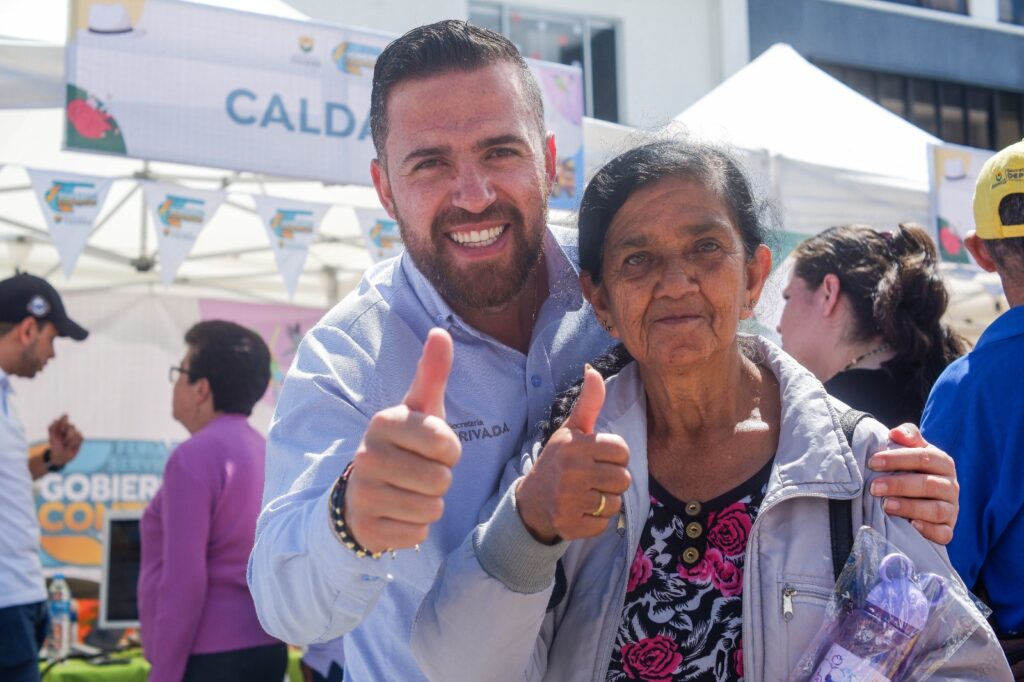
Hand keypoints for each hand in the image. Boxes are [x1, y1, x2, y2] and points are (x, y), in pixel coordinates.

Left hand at [47, 415, 83, 466]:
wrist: (59, 456)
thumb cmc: (54, 445)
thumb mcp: (51, 436)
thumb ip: (52, 427)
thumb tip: (56, 419)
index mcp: (61, 426)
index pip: (65, 417)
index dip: (63, 423)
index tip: (60, 430)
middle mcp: (69, 428)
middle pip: (71, 426)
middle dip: (66, 435)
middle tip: (62, 440)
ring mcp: (75, 433)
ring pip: (76, 432)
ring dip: (69, 440)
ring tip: (66, 444)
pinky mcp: (80, 438)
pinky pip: (80, 437)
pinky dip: (74, 443)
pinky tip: (71, 446)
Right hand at [344, 329, 460, 552]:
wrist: (362, 493)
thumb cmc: (403, 445)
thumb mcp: (419, 409)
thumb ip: (432, 373)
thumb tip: (440, 331)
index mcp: (383, 422)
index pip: (447, 444)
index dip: (449, 451)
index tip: (430, 449)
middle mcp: (366, 455)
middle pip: (441, 480)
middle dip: (439, 480)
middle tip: (418, 473)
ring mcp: (363, 493)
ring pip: (431, 509)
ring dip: (429, 505)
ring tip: (408, 492)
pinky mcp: (365, 528)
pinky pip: (417, 534)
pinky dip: (414, 529)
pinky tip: (397, 513)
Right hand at [516, 364, 630, 543]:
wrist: (530, 501)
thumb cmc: (558, 461)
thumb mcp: (571, 430)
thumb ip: (588, 402)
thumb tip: (593, 369)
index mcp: (575, 444)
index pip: (622, 451)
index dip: (615, 457)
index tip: (597, 459)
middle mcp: (571, 470)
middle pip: (623, 479)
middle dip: (612, 480)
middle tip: (593, 479)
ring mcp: (568, 499)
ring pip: (615, 503)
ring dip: (605, 501)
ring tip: (587, 494)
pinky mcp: (569, 524)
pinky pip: (604, 525)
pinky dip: (596, 521)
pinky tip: (580, 511)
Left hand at [868, 423, 957, 544]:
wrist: (923, 496)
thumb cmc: (913, 468)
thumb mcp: (912, 449)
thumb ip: (907, 436)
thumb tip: (895, 433)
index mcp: (943, 463)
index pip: (924, 457)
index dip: (898, 458)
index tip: (872, 462)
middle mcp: (950, 486)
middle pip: (929, 485)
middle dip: (899, 485)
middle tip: (874, 487)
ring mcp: (951, 509)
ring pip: (936, 510)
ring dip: (910, 507)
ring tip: (886, 505)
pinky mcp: (948, 529)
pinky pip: (944, 533)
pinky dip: (929, 531)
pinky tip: (911, 526)